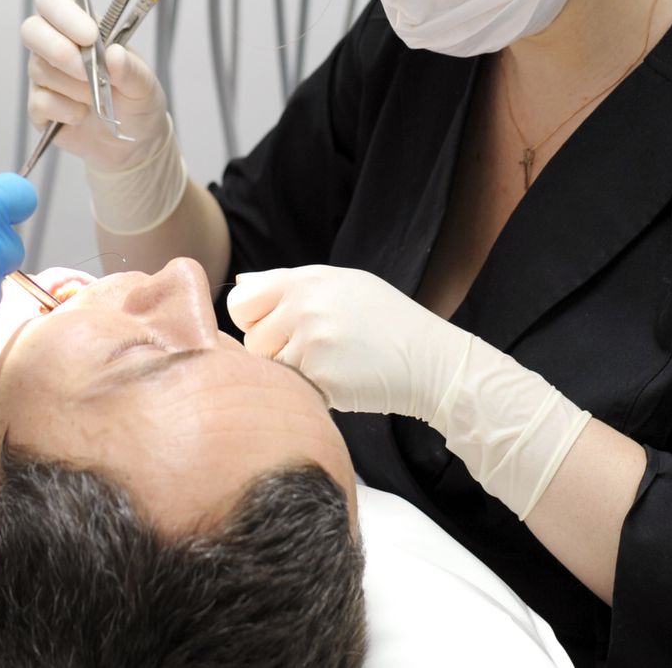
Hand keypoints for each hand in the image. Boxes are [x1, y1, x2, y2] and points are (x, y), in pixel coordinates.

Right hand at [22, 0, 170, 174]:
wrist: (133, 141)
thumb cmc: (137, 100)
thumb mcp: (145, 84)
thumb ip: (131, 69)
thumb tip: (114, 55)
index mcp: (80, 27)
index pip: (52, 1)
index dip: (64, 14)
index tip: (89, 36)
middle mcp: (55, 46)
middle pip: (31, 30)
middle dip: (59, 50)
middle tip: (87, 72)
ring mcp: (44, 76)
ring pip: (39, 69)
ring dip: (74, 87)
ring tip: (97, 98)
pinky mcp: (38, 107)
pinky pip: (40, 102)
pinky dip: (65, 111)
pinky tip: (82, 115)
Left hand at [228, 265, 472, 418]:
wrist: (430, 359)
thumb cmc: (384, 321)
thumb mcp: (342, 284)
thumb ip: (287, 283)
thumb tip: (241, 282)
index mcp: (305, 279)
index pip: (241, 302)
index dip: (253, 321)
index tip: (277, 330)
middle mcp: (304, 305)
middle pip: (252, 341)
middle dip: (274, 352)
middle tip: (313, 352)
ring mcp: (312, 341)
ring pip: (270, 369)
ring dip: (293, 374)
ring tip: (330, 365)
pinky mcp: (321, 376)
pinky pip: (293, 390)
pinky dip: (311, 391)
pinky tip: (341, 381)